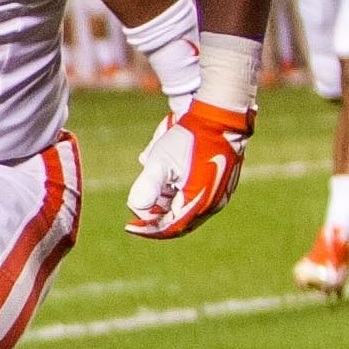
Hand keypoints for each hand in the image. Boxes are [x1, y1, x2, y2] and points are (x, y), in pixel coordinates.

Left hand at [125, 99, 252, 238]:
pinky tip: (165, 170)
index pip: (170, 228)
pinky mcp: (219, 184)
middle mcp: (211, 204)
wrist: (218, 119)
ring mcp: (217, 195)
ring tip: (154, 174)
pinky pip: (192, 195)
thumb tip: (137, 208)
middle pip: (176, 219)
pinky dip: (174, 189)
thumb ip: (149, 187)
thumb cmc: (189, 140)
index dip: (148, 230)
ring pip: (183, 206)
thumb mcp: (161, 162)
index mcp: (199, 203)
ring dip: (164, 198)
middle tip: (139, 198)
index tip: (129, 227)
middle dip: (154, 211)